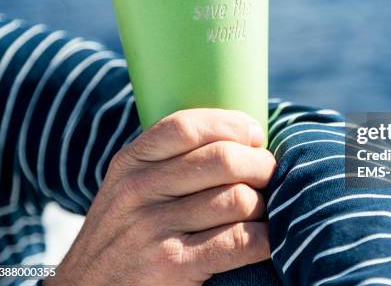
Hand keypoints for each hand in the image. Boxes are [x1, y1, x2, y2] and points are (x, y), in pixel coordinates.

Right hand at [46, 109, 275, 285]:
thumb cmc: (121, 237)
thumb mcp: (127, 189)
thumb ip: (167, 162)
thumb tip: (239, 138)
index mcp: (130, 163)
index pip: (187, 126)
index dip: (233, 124)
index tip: (255, 136)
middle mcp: (139, 190)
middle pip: (223, 159)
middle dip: (261, 165)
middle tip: (268, 175)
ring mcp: (154, 229)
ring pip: (239, 199)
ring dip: (264, 205)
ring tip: (262, 212)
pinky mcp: (173, 266)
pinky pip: (242, 241)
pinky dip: (266, 239)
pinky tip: (264, 240)